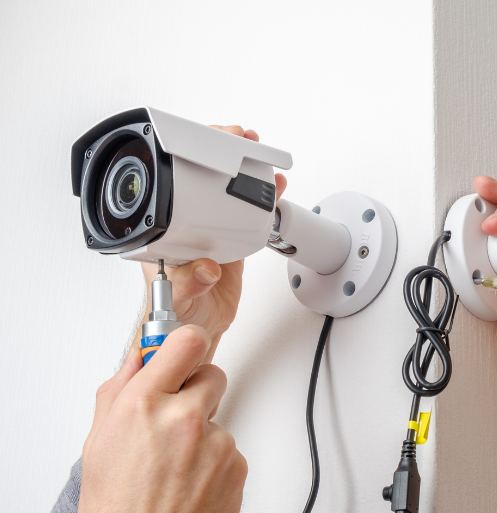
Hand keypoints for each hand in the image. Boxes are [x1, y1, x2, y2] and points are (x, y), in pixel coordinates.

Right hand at [77, 326, 246, 512]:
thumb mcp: (99, 442)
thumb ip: (121, 391)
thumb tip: (139, 358)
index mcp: (142, 406)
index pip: (184, 341)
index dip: (186, 344)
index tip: (184, 348)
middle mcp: (183, 417)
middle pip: (212, 373)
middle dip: (197, 390)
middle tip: (177, 419)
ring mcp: (216, 441)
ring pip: (219, 416)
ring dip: (203, 433)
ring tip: (176, 468)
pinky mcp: (237, 464)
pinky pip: (230, 447)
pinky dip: (215, 461)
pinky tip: (191, 484)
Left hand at [136, 125, 287, 362]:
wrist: (197, 329)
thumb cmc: (176, 313)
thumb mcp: (179, 298)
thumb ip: (190, 283)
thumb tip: (206, 267)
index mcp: (166, 230)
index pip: (174, 183)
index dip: (192, 158)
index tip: (210, 146)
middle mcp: (186, 224)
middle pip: (201, 177)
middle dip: (221, 151)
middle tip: (240, 140)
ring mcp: (210, 231)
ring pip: (226, 192)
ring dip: (245, 172)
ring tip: (261, 158)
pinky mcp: (230, 242)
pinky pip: (246, 215)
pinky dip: (260, 200)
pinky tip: (271, 191)